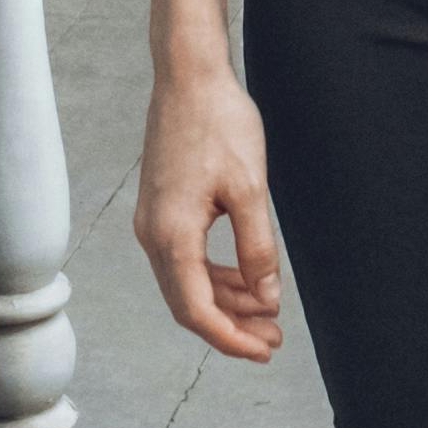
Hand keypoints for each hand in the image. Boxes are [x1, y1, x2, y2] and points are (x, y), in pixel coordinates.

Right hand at [134, 56, 286, 363]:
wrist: (189, 76)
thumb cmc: (219, 123)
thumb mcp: (251, 189)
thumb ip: (257, 249)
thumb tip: (266, 297)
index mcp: (171, 234)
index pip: (197, 310)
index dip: (230, 339)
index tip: (264, 351)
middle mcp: (153, 234)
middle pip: (188, 303)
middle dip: (231, 327)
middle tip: (274, 340)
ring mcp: (153, 222)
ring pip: (187, 283)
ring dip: (226, 302)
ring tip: (268, 313)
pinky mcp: (161, 209)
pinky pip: (185, 259)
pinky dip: (215, 275)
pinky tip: (247, 279)